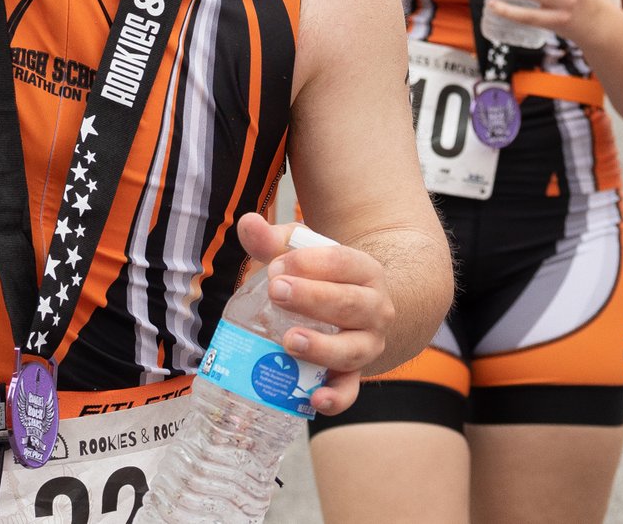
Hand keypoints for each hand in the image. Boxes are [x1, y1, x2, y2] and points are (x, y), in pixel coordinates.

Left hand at [235, 213, 394, 415]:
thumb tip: (247, 224)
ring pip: (353, 349)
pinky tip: (315, 399)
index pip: (342, 262)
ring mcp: (368, 344)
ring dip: (322, 347)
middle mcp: (374, 309)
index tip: (277, 266)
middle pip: (349, 303)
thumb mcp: (304, 253)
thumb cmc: (323, 276)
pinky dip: (336, 398)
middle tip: (277, 292)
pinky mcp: (355, 375)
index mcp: (364, 271)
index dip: (309, 262)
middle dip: (313, 298)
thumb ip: (274, 240)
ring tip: (290, 340)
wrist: (360, 308)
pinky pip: (351, 390)